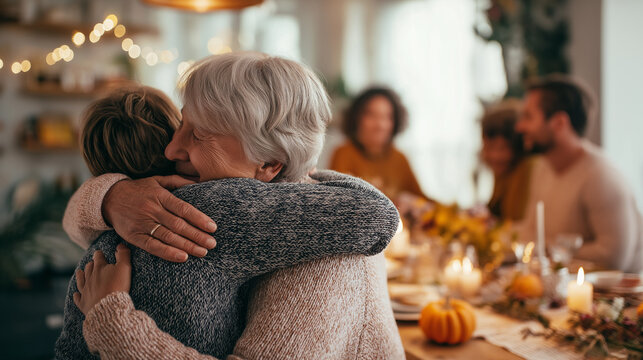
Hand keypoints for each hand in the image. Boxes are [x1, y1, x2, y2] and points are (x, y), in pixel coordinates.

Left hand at [73, 244, 131, 314]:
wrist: (109, 307)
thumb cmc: (118, 286)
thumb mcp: (124, 268)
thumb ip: (123, 255)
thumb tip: (120, 244)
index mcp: (99, 268)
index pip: (98, 257)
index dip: (100, 254)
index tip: (100, 253)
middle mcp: (90, 277)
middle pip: (88, 268)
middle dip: (91, 264)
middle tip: (93, 263)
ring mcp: (85, 290)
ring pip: (81, 281)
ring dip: (80, 276)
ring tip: (80, 272)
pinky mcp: (84, 302)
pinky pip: (78, 298)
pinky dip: (77, 295)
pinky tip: (76, 294)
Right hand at [102, 175, 216, 261]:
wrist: (108, 198)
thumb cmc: (139, 190)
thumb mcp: (157, 180)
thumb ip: (178, 181)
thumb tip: (199, 182)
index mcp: (160, 196)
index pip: (183, 209)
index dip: (199, 218)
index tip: (213, 227)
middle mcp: (152, 210)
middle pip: (178, 225)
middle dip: (197, 235)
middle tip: (212, 243)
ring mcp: (142, 224)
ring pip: (168, 237)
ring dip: (187, 246)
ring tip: (202, 252)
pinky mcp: (134, 236)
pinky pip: (153, 246)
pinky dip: (168, 253)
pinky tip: (182, 257)